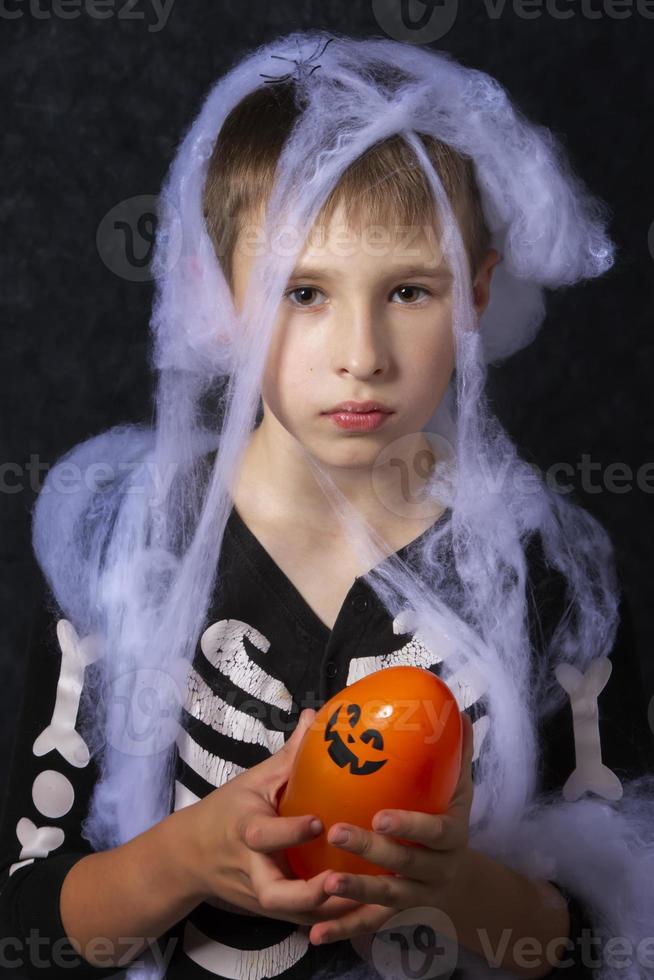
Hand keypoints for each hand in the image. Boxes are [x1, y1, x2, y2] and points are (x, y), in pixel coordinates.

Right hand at [178, 708, 361, 926]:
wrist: (189, 857)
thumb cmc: (227, 812)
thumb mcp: (254, 780)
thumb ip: (289, 755)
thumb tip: (315, 716)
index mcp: (245, 831)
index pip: (265, 835)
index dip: (290, 831)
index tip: (319, 822)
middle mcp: (252, 870)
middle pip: (274, 895)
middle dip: (306, 894)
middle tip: (339, 881)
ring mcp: (260, 897)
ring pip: (293, 917)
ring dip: (329, 914)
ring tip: (369, 900)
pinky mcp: (271, 912)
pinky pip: (302, 922)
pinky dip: (331, 921)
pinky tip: (365, 909)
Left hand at [309, 710, 474, 945]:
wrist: (462, 882)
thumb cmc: (449, 819)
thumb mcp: (458, 788)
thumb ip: (455, 752)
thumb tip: (457, 711)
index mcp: (451, 836)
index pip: (434, 832)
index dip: (410, 827)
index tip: (382, 816)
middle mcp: (436, 870)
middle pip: (404, 865)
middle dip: (371, 852)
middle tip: (337, 833)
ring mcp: (416, 897)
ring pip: (385, 900)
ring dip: (354, 893)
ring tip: (324, 883)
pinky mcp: (395, 917)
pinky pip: (368, 927)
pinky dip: (342, 931)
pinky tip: (314, 935)